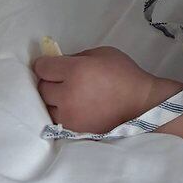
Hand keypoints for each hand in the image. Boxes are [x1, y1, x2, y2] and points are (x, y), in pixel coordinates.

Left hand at [32, 45, 156, 134]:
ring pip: (46, 106)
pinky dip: (61, 112)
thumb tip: (60, 63)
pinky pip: (56, 119)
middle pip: (42, 88)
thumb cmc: (124, 74)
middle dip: (50, 82)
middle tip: (62, 80)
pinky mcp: (72, 129)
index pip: (43, 68)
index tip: (49, 65)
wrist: (140, 104)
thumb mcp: (103, 53)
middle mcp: (67, 94)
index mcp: (75, 71)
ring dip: (53, 100)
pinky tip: (73, 107)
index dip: (45, 65)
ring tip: (68, 95)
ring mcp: (69, 115)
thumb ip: (78, 57)